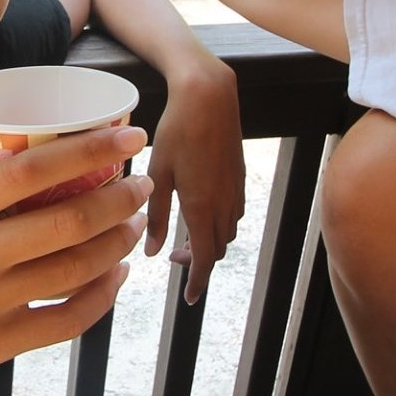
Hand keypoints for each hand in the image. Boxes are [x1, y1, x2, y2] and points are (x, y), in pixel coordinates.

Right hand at [0, 125, 154, 395]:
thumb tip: (13, 140)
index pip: (25, 170)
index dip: (85, 150)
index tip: (127, 137)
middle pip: (62, 221)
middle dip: (116, 199)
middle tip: (141, 183)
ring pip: (73, 269)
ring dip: (115, 243)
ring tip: (131, 223)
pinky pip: (66, 320)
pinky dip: (101, 296)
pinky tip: (114, 275)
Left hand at [145, 57, 244, 304]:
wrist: (209, 97)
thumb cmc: (177, 131)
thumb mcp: (159, 174)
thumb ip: (160, 216)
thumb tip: (154, 252)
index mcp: (202, 206)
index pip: (205, 258)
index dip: (197, 282)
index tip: (189, 298)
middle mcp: (225, 204)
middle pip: (219, 249)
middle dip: (201, 262)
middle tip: (176, 260)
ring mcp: (237, 190)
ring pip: (228, 232)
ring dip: (212, 243)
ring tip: (187, 238)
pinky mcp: (240, 177)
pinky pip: (234, 213)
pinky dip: (221, 224)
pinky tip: (202, 212)